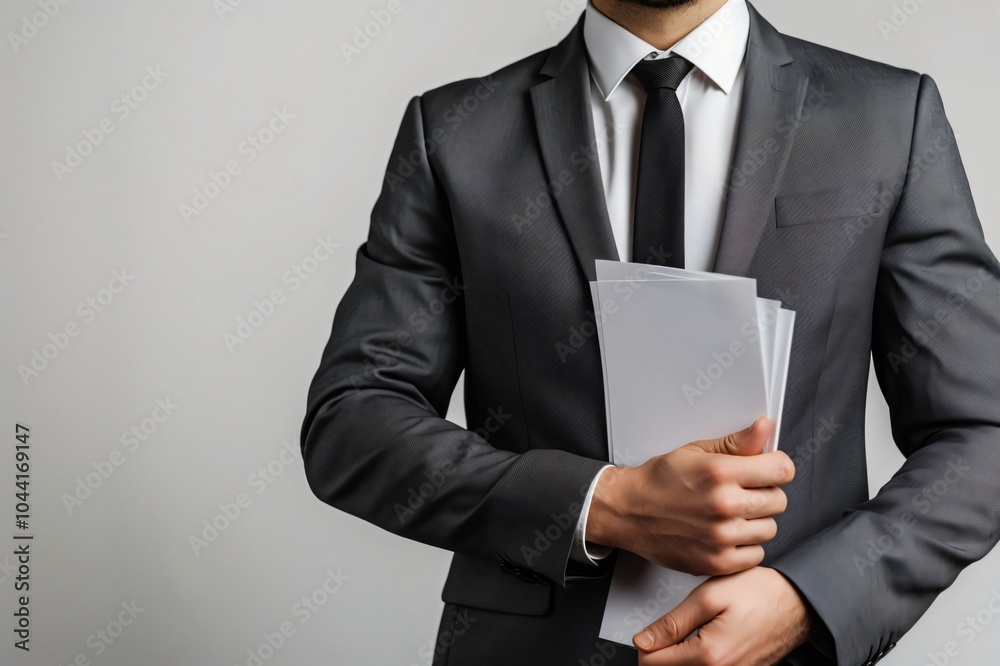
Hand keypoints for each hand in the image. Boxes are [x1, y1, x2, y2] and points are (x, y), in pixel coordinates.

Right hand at [587, 417, 793, 575]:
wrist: (629, 512)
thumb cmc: (660, 480)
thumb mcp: (697, 451)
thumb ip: (737, 442)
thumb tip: (765, 427)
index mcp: (720, 472)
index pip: (782, 470)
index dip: (776, 467)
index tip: (767, 469)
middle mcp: (724, 505)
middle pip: (780, 500)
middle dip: (764, 493)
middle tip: (741, 491)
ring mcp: (722, 537)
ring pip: (770, 528)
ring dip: (755, 520)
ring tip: (730, 513)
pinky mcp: (718, 562)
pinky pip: (756, 553)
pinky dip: (745, 545)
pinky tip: (725, 532)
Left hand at [633, 567, 812, 664]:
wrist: (799, 602)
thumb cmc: (761, 594)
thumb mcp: (709, 597)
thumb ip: (673, 623)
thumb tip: (644, 640)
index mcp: (708, 657)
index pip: (651, 664)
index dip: (646, 643)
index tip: (651, 629)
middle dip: (662, 652)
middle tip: (669, 629)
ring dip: (680, 657)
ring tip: (689, 634)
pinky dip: (699, 660)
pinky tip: (704, 642)